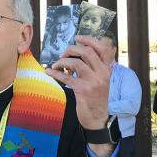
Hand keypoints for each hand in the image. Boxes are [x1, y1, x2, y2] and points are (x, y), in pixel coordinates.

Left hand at [45, 35, 113, 156]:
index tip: (77, 38)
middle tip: (63, 55)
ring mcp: (93, 82)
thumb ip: (93, 68)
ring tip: (56, 65)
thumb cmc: (95, 98)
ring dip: (62, 61)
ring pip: (76, 63)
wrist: (97, 118)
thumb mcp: (99, 81)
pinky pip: (67, 77)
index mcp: (107, 69)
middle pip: (86, 52)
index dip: (89, 40)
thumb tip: (76, 55)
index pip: (102, 48)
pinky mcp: (83, 90)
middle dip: (71, 50)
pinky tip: (49, 72)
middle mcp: (102, 73)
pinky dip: (55, 73)